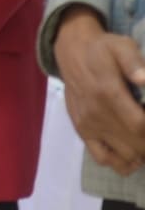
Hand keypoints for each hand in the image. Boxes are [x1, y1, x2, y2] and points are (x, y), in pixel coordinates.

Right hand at [53, 6, 144, 175]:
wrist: (72, 52)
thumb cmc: (102, 49)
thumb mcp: (121, 46)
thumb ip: (135, 63)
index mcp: (108, 93)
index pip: (140, 125)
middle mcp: (97, 114)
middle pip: (136, 144)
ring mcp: (89, 125)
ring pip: (124, 156)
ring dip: (142, 152)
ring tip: (143, 135)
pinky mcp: (82, 131)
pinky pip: (103, 158)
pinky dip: (122, 163)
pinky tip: (133, 152)